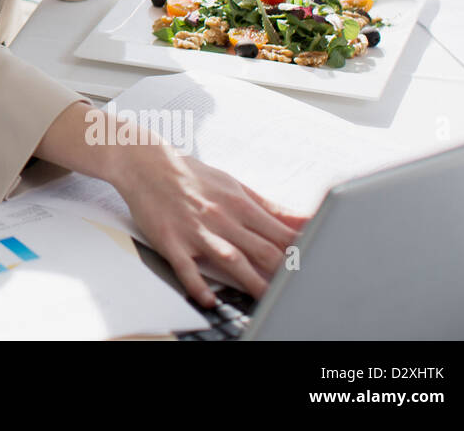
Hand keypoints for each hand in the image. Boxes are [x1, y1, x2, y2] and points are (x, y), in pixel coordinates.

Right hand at [110, 138, 310, 306]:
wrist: (144, 163)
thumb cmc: (191, 175)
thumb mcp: (234, 185)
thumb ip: (269, 207)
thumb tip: (305, 219)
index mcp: (240, 204)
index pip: (280, 233)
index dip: (303, 251)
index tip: (319, 266)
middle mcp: (221, 218)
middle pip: (262, 249)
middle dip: (286, 272)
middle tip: (302, 290)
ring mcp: (196, 230)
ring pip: (231, 260)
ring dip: (252, 282)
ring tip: (270, 301)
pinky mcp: (171, 240)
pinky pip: (186, 267)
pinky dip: (198, 284)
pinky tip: (209, 299)